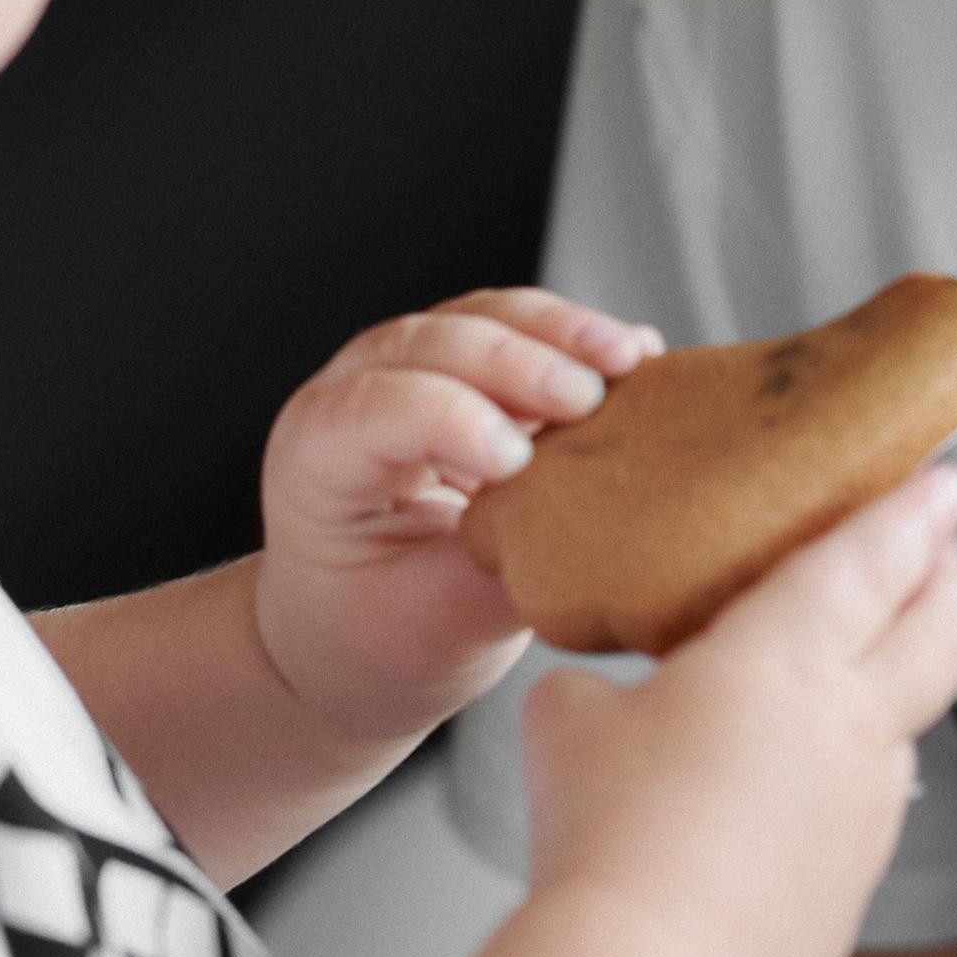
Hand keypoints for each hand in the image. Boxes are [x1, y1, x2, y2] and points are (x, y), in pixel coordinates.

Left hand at [253, 287, 660, 748]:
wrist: (358, 636)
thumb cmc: (376, 639)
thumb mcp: (434, 627)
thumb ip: (506, 571)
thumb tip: (595, 525)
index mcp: (317, 462)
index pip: (376, 409)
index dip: (449, 419)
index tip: (517, 460)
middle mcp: (350, 395)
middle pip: (431, 343)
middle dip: (518, 359)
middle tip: (592, 394)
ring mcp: (408, 372)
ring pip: (481, 318)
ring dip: (562, 333)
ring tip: (633, 358)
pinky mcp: (466, 374)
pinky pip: (521, 333)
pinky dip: (578, 341)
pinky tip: (639, 358)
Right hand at [520, 465, 956, 956]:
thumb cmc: (605, 837)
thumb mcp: (569, 720)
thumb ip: (603, 686)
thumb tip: (606, 702)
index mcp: (789, 652)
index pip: (877, 554)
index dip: (917, 508)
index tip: (946, 480)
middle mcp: (852, 720)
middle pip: (946, 624)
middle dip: (951, 574)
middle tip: (936, 550)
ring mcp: (868, 805)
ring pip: (911, 716)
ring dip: (896, 677)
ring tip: (846, 669)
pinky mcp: (856, 879)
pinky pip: (869, 801)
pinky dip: (849, 770)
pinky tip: (792, 783)